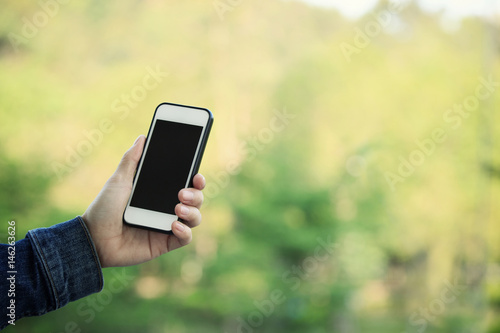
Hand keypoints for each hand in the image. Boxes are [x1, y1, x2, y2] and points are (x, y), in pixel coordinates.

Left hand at [82, 135, 204, 267]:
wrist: (93, 238)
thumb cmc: (104, 208)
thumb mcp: (118, 180)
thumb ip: (131, 159)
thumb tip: (142, 137)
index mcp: (160, 191)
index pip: (186, 183)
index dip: (196, 178)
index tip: (196, 174)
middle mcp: (168, 207)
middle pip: (196, 199)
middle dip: (196, 194)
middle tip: (183, 193)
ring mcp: (167, 225)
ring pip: (195, 217)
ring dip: (193, 212)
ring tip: (178, 209)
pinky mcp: (165, 243)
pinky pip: (186, 238)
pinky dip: (185, 231)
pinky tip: (174, 226)